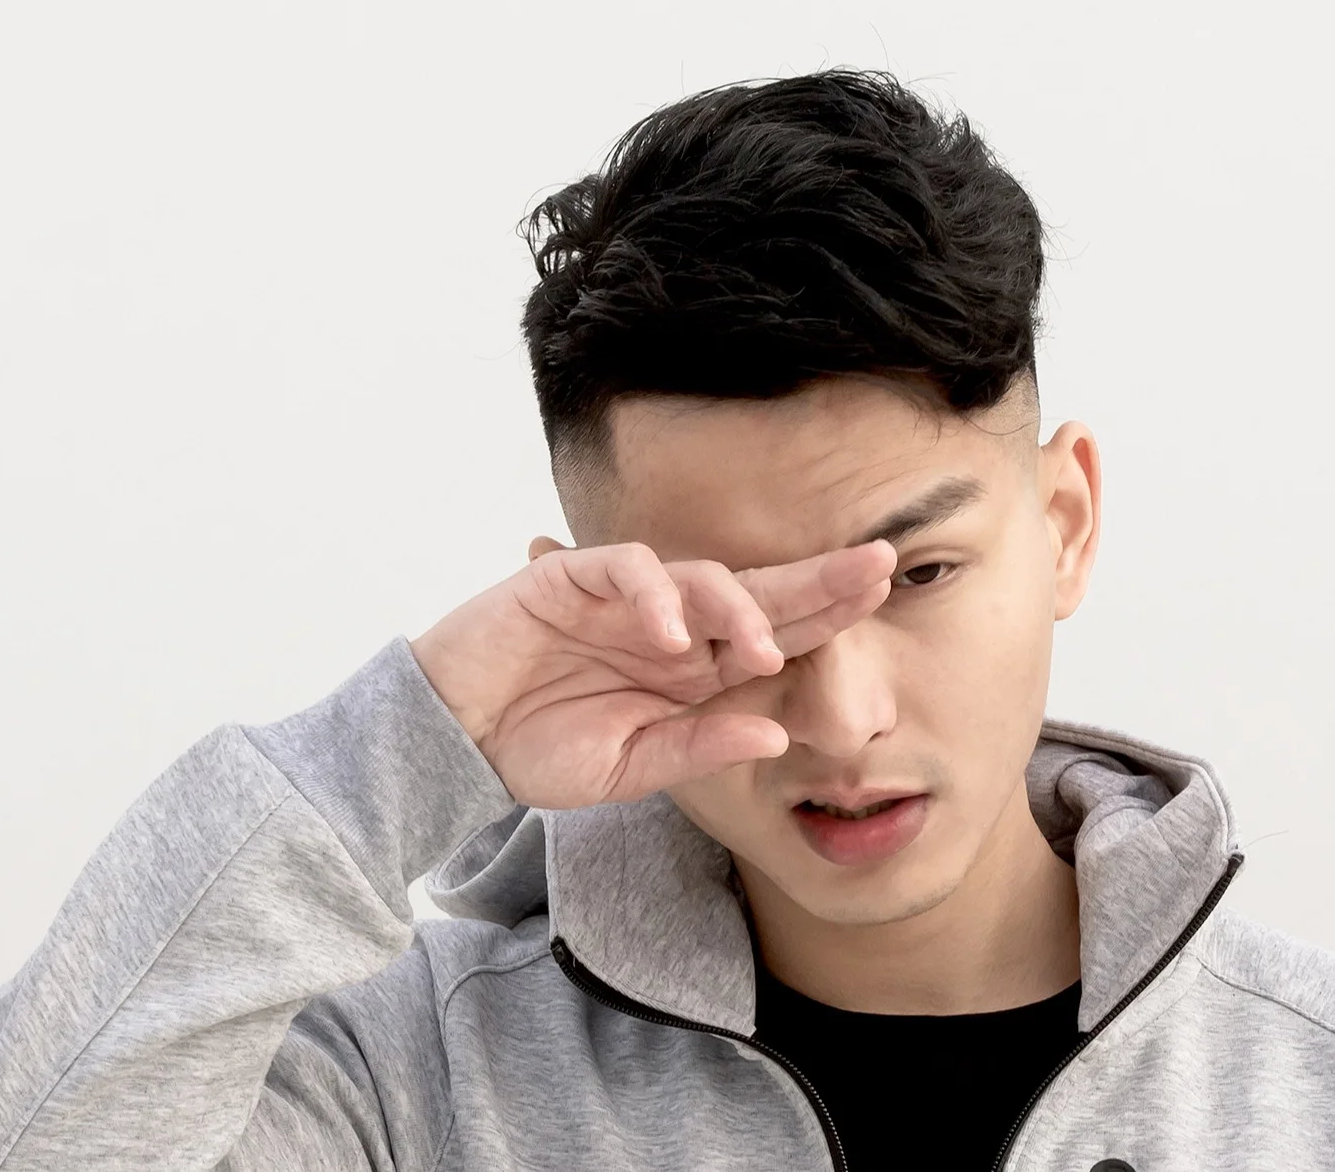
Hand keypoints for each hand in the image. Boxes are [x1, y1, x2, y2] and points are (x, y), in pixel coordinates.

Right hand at [410, 538, 896, 809]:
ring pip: (700, 576)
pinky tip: (673, 634)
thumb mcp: (631, 769)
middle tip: (877, 564)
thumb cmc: (538, 751)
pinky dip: (655, 596)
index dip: (827, 614)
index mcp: (694, 670)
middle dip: (818, 578)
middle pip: (758, 591)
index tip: (883, 597)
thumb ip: (700, 748)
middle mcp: (671, 626)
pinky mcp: (571, 578)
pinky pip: (626, 569)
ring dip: (739, 607)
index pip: (775, 634)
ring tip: (762, 649)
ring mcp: (623, 599)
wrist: (452, 743)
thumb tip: (778, 733)